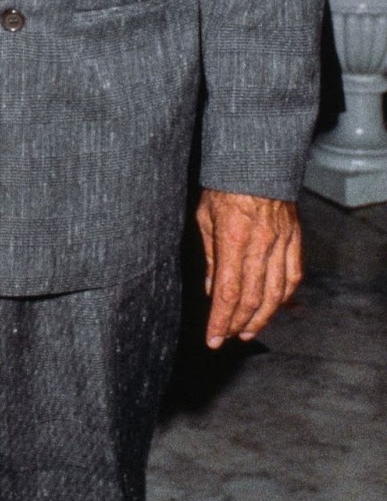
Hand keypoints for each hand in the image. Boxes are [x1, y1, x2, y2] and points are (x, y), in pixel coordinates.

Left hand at [196, 188, 301, 348]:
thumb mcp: (205, 217)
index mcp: (234, 239)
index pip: (227, 292)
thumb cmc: (224, 186)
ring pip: (276, 293)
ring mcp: (282, 243)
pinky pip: (293, 275)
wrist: (257, 161)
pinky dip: (285, 297)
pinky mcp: (295, 239)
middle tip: (227, 337)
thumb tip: (212, 290)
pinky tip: (274, 307)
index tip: (213, 338)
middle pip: (252, 298)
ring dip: (262, 317)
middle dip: (238, 323)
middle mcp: (261, 244)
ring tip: (248, 331)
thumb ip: (210, 256)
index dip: (220, 320)